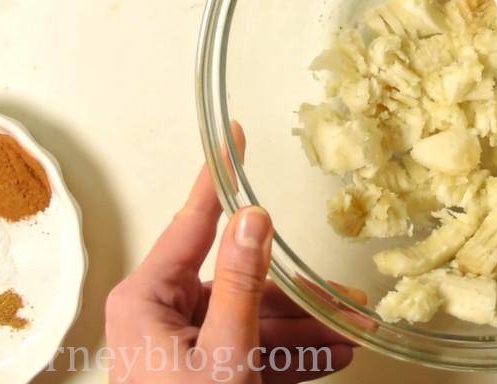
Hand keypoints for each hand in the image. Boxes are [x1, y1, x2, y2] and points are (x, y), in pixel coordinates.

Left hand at [105, 126, 358, 382]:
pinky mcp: (194, 375)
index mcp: (146, 299)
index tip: (233, 137)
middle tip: (343, 294)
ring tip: (350, 336)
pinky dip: (287, 355)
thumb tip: (253, 218)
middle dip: (296, 293)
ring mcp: (175, 348)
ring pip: (250, 318)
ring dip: (302, 330)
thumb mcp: (226, 356)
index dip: (217, 177)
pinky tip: (329, 359)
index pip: (191, 222)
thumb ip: (242, 284)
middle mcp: (157, 316)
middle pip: (237, 279)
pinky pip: (246, 349)